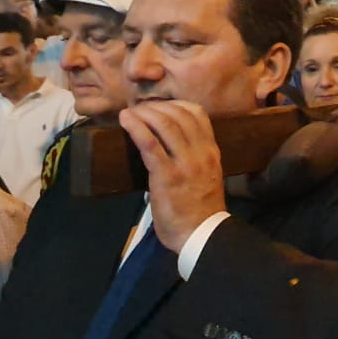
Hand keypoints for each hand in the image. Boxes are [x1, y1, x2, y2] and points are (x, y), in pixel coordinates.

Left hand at [118, 100, 227, 251]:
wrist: (202, 234)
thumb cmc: (200, 210)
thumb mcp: (207, 176)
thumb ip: (194, 159)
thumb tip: (170, 148)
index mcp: (211, 152)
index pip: (198, 114)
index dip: (176, 104)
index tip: (160, 107)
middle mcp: (201, 153)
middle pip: (180, 115)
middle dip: (156, 106)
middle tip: (139, 108)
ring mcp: (185, 163)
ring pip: (165, 124)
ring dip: (145, 113)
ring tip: (130, 113)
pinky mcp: (166, 175)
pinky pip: (150, 144)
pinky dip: (136, 127)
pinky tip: (125, 120)